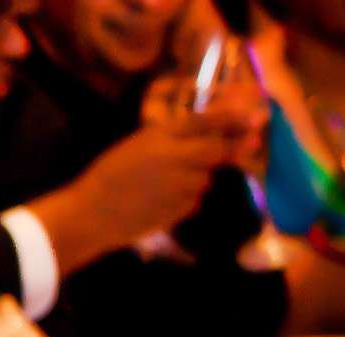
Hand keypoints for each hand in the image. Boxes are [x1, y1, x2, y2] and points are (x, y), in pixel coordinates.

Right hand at [85, 110, 250, 244]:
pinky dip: (185, 199)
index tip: (255, 114)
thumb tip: (213, 135)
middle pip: (216, 150)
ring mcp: (179, 185)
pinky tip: (161, 201)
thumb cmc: (107, 177)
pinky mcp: (180, 208)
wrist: (90, 215)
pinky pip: (193, 199)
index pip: (204, 120)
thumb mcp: (137, 146)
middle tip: (243, 144)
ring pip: (205, 178)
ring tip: (167, 184)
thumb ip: (172, 139)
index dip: (232, 117)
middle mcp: (175, 157)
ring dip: (197, 177)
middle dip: (230, 149)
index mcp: (160, 136)